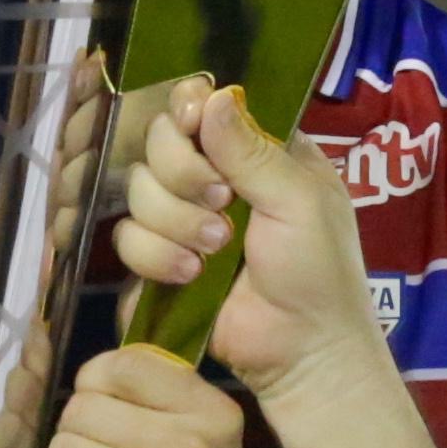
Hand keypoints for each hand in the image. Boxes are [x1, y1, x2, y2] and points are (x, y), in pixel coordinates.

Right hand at [113, 78, 379, 403]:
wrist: (302, 352)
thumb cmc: (319, 271)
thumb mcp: (300, 202)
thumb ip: (252, 150)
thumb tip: (211, 95)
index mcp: (256, 151)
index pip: (202, 105)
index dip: (187, 111)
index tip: (191, 125)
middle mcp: (214, 176)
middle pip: (158, 143)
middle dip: (181, 175)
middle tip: (221, 204)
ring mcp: (181, 218)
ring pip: (137, 191)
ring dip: (174, 223)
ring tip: (216, 252)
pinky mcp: (158, 261)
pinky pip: (127, 239)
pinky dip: (155, 257)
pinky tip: (191, 277)